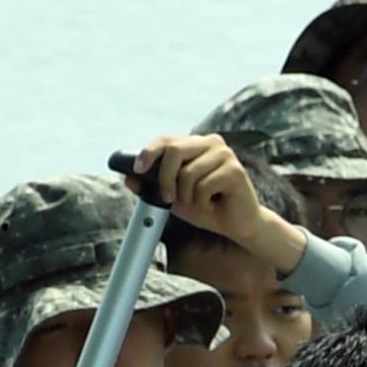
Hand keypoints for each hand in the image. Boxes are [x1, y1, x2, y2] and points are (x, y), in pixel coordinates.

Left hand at [129, 134, 308, 274]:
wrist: (238, 226)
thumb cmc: (208, 208)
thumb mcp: (174, 198)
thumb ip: (152, 187)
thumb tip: (128, 178)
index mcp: (196, 144)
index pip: (166, 140)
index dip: (149, 152)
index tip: (138, 169)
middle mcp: (211, 143)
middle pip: (174, 151)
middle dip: (165, 178)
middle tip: (168, 198)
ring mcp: (225, 155)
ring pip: (188, 173)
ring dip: (188, 197)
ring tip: (201, 203)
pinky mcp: (235, 171)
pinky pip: (204, 186)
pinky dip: (203, 202)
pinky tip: (214, 204)